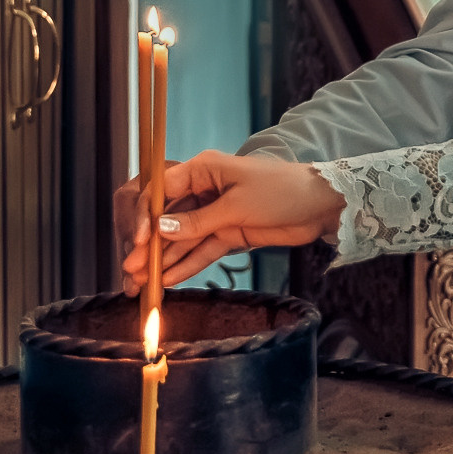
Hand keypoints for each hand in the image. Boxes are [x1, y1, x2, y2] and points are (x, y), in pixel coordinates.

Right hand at [118, 152, 347, 293]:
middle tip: (132, 271)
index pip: (162, 190)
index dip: (147, 216)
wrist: (320, 205)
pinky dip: (186, 265)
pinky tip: (168, 281)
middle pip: (168, 218)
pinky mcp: (228, 232)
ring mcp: (215, 213)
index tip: (140, 242)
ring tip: (143, 284)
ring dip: (164, 260)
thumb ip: (198, 221)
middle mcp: (204, 189)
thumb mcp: (237, 205)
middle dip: (149, 245)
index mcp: (203, 169)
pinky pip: (202, 250)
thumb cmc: (282, 190)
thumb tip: (161, 230)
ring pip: (183, 239)